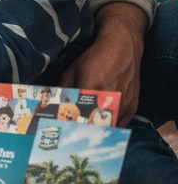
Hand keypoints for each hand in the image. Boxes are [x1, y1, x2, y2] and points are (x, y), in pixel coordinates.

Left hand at [61, 2, 146, 125]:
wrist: (123, 49)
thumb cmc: (94, 58)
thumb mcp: (72, 71)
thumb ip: (63, 90)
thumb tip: (51, 106)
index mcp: (91, 89)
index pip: (78, 117)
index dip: (69, 126)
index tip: (59, 130)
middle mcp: (109, 100)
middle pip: (93, 126)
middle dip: (81, 132)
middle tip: (70, 134)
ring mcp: (123, 106)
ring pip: (107, 129)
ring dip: (96, 132)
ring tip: (83, 133)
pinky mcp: (133, 108)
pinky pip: (120, 126)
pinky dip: (109, 128)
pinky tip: (99, 127)